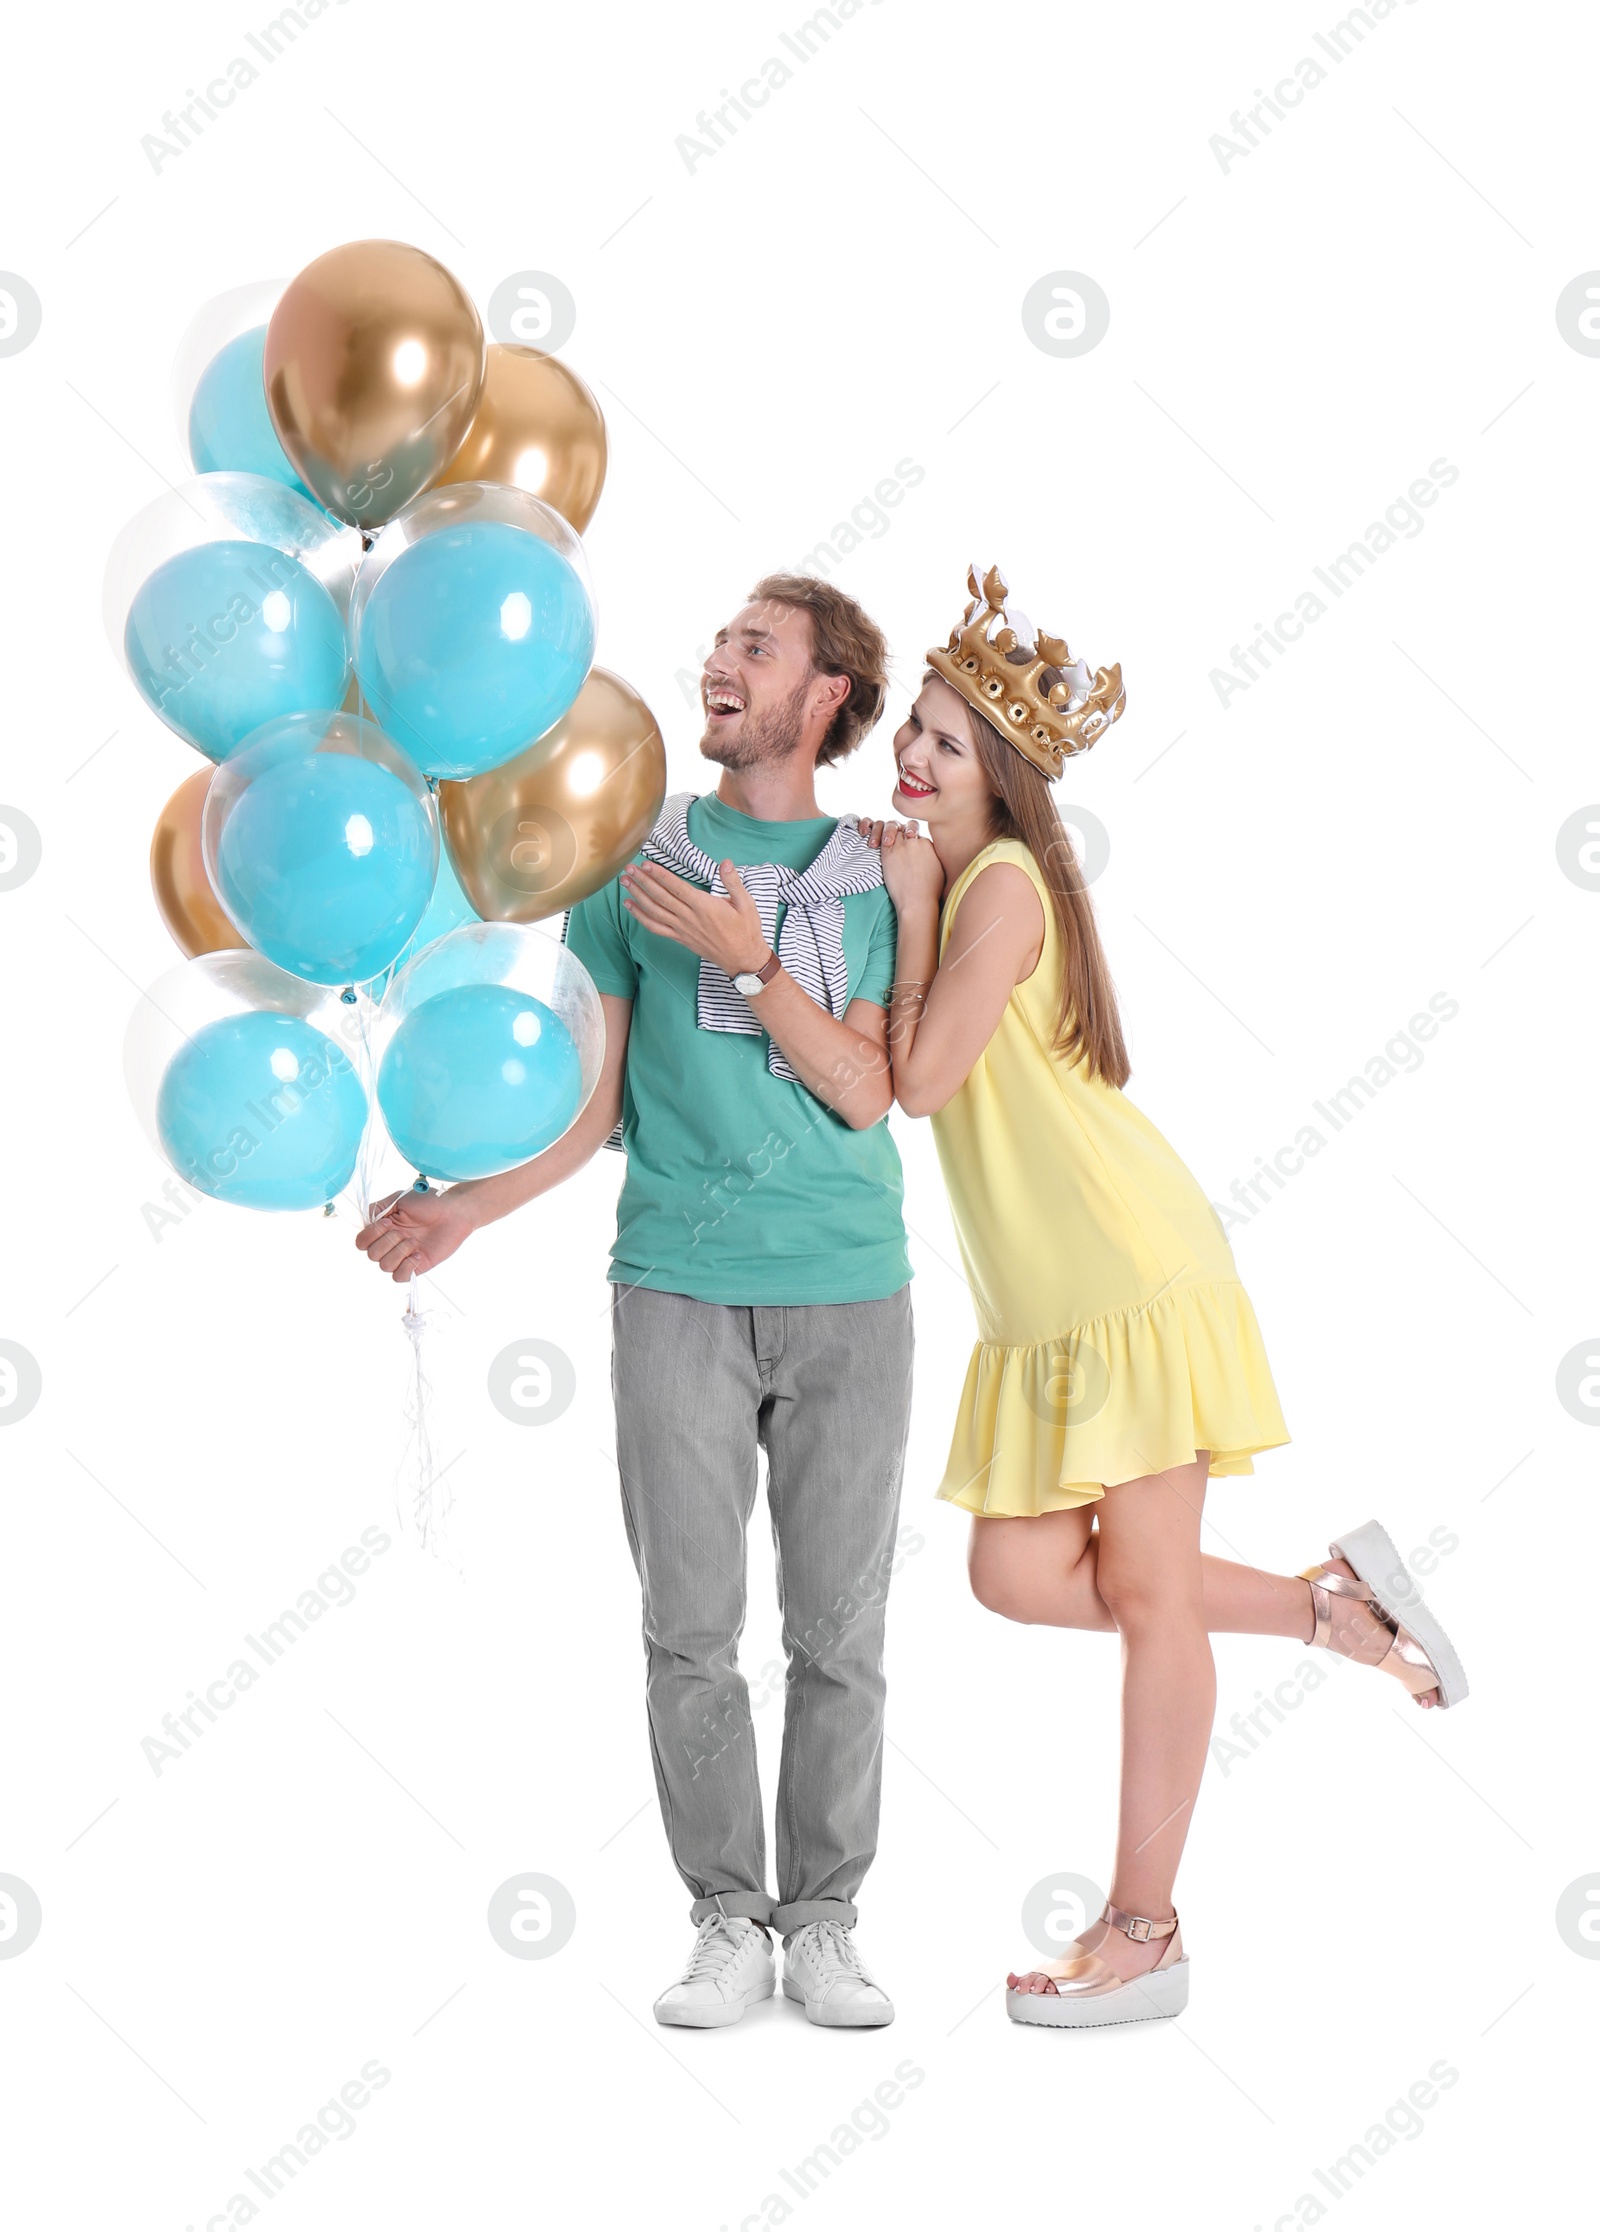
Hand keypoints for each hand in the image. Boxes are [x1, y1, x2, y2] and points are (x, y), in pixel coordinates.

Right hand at [355, 1186, 477, 1282]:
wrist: (454, 1211)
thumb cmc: (429, 1202)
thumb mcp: (399, 1198)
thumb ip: (378, 1208)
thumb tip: (365, 1220)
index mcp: (382, 1229)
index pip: (361, 1242)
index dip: (371, 1235)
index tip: (388, 1223)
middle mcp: (390, 1244)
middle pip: (372, 1255)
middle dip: (387, 1242)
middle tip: (404, 1231)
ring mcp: (402, 1256)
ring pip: (384, 1266)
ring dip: (398, 1252)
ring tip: (414, 1241)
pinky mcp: (416, 1266)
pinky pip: (399, 1277)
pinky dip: (406, 1267)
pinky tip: (418, 1255)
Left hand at [619, 858, 770, 976]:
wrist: (742, 958)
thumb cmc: (746, 930)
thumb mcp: (746, 903)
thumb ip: (733, 882)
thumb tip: (725, 863)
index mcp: (704, 907)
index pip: (676, 888)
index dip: (659, 875)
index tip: (645, 865)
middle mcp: (689, 918)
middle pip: (660, 897)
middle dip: (642, 882)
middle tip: (628, 869)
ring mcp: (682, 929)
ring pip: (654, 911)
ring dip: (637, 896)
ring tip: (625, 883)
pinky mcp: (680, 938)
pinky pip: (656, 928)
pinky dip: (641, 917)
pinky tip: (630, 906)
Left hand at [876, 822, 943, 913]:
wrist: (917, 902)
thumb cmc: (930, 891)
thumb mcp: (940, 868)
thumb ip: (933, 854)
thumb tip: (930, 851)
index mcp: (928, 843)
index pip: (918, 834)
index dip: (914, 839)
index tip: (910, 848)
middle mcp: (914, 842)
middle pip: (906, 828)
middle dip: (903, 833)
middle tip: (899, 842)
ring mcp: (900, 847)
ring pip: (893, 830)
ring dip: (890, 833)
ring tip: (889, 843)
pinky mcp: (887, 854)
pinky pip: (882, 839)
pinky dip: (880, 838)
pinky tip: (878, 844)